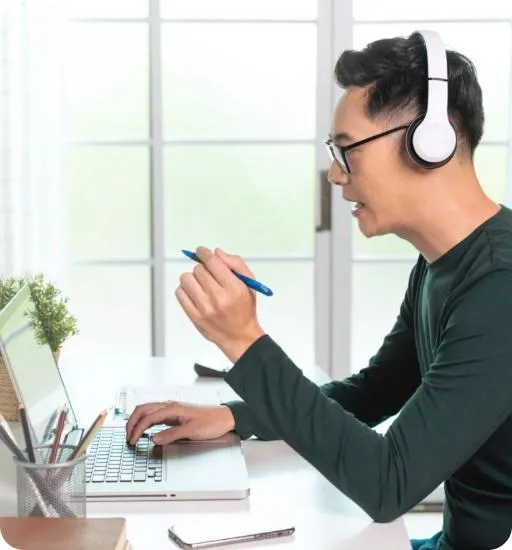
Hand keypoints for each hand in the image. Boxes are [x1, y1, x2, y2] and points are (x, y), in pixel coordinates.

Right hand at [125, 401, 235, 445]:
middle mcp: (170, 405)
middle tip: (127, 437)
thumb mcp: (192, 431)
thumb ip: (171, 435)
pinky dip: (145, 420)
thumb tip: (154, 439)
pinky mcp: (175, 413)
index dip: (137, 430)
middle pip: (143, 409)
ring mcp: (172, 408)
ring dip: (137, 420)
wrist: (225, 417)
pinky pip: (155, 414)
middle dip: (132, 422)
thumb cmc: (211, 422)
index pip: (147, 417)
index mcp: (173, 408)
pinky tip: (144, 429)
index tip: (132, 441)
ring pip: (147, 410)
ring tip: (132, 433)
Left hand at [175, 247, 264, 361]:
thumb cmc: (245, 309)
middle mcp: (218, 298)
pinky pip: (180, 293)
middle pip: (199, 269)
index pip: (213, 262)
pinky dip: (185, 289)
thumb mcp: (249, 284)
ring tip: (201, 285)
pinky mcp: (194, 316)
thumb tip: (216, 252)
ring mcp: (204, 308)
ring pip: (186, 279)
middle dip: (203, 268)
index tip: (202, 251)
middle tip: (208, 275)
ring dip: (192, 278)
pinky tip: (195, 293)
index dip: (204, 253)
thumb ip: (236, 264)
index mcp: (234, 288)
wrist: (240, 337)